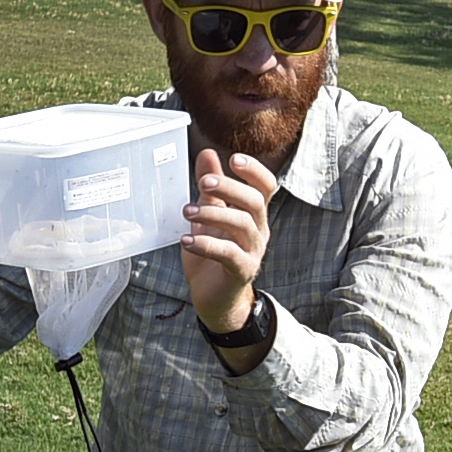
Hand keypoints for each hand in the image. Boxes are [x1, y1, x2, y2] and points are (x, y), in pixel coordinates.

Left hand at [182, 147, 275, 335]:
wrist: (214, 297)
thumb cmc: (212, 254)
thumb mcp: (208, 216)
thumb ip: (210, 189)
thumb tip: (208, 154)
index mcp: (253, 214)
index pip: (265, 186)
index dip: (254, 171)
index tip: (234, 159)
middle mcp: (258, 230)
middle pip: (255, 202)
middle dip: (230, 188)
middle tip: (203, 182)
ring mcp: (253, 251)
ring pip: (242, 224)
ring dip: (214, 213)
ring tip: (187, 211)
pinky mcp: (241, 271)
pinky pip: (229, 253)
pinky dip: (206, 244)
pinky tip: (187, 239)